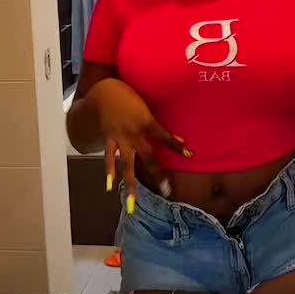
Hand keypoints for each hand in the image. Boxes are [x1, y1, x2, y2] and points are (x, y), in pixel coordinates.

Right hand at [88, 78, 190, 210]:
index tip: (189, 155)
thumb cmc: (130, 96)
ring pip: (127, 165)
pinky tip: (110, 186)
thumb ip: (159, 125)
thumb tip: (182, 140)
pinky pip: (109, 158)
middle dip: (157, 174)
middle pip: (148, 157)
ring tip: (133, 202)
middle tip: (167, 191)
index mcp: (146, 122)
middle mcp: (134, 134)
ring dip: (131, 184)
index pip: (164, 136)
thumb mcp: (147, 106)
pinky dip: (109, 171)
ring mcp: (121, 139)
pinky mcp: (109, 140)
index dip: (176, 145)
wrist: (105, 91)